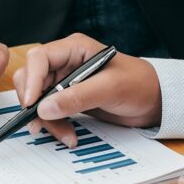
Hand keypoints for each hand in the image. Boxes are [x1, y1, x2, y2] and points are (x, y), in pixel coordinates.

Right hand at [12, 33, 161, 146]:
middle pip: (32, 79)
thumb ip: (77, 97)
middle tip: (40, 125)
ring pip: (38, 100)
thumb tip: (44, 108)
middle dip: (35, 104)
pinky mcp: (67, 99)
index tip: (31, 104)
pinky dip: (55, 125)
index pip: (39, 58)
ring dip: (46, 120)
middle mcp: (65, 62)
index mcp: (74, 48)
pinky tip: (69, 135)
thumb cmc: (138, 85)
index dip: (31, 80)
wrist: (153, 102)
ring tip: (65, 136)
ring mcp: (64, 81)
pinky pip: (49, 112)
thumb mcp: (110, 89)